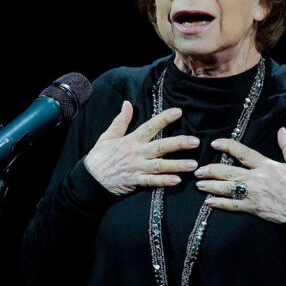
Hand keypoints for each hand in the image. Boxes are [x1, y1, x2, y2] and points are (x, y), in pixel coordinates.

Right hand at [84, 101, 200, 194]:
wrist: (89, 179)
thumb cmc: (100, 156)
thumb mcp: (108, 135)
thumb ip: (121, 120)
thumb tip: (127, 103)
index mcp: (131, 140)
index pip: (150, 126)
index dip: (164, 119)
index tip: (179, 112)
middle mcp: (136, 153)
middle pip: (160, 146)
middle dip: (178, 144)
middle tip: (195, 141)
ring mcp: (137, 168)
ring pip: (160, 166)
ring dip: (177, 165)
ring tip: (193, 165)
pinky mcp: (135, 181)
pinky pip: (152, 182)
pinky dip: (164, 181)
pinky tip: (177, 181)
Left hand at [195, 127, 285, 222]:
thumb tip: (282, 130)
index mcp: (266, 165)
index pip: (243, 153)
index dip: (228, 146)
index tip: (215, 143)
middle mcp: (257, 178)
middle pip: (229, 172)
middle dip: (212, 170)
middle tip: (199, 169)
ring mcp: (254, 194)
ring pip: (228, 188)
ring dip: (211, 186)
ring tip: (199, 184)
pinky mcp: (254, 208)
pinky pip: (233, 205)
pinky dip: (220, 204)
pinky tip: (209, 202)